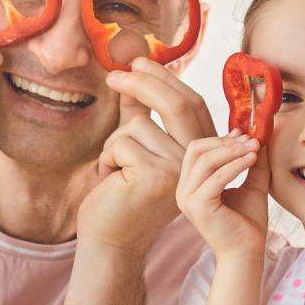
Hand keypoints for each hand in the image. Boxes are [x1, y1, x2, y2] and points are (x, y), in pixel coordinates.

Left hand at [77, 58, 218, 256]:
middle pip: (177, 104)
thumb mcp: (135, 151)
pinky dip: (106, 159)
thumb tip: (131, 77)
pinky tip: (110, 182)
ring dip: (113, 144)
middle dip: (144, 81)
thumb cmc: (121, 199)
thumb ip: (139, 117)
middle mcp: (196, 162)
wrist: (110, 243)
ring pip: (138, 126)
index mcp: (198, 155)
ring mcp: (180, 170)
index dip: (167, 78)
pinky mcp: (155, 175)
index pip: (191, 105)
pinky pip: (122, 142)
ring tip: (113, 172)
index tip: (140, 61)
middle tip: (114, 76)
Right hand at [175, 130, 270, 260]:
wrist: (246, 253)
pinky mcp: (198, 206)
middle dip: (225, 141)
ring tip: (255, 148)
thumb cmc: (247, 222)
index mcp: (191, 184)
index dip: (221, 138)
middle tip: (250, 140)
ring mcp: (188, 199)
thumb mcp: (252, 184)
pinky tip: (252, 160)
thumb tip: (259, 136)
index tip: (244, 134)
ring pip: (205, 161)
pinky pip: (216, 177)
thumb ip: (253, 161)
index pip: (198, 150)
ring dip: (232, 151)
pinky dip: (235, 165)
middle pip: (196, 150)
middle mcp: (184, 190)